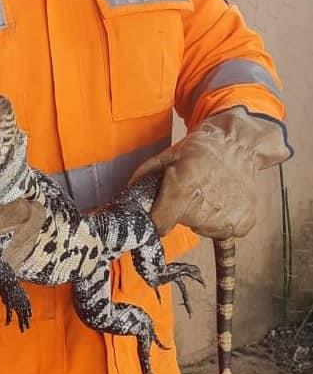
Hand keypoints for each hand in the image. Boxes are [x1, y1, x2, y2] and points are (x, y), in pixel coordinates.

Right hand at [0, 157, 45, 292]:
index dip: (7, 215)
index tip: (28, 202)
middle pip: (2, 248)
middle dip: (25, 225)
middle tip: (35, 204)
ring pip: (11, 262)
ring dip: (25, 237)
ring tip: (30, 216)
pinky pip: (9, 269)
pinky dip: (19, 249)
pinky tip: (21, 233)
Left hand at [129, 107, 290, 238]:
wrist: (239, 142)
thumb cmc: (202, 147)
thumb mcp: (168, 156)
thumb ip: (145, 175)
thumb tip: (129, 192)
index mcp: (182, 191)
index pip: (159, 224)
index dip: (157, 218)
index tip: (160, 212)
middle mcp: (204, 208)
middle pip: (182, 224)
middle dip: (180, 211)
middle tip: (191, 190)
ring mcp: (226, 218)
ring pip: (203, 228)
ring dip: (202, 215)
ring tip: (209, 191)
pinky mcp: (243, 222)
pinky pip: (225, 231)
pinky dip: (222, 219)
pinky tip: (223, 198)